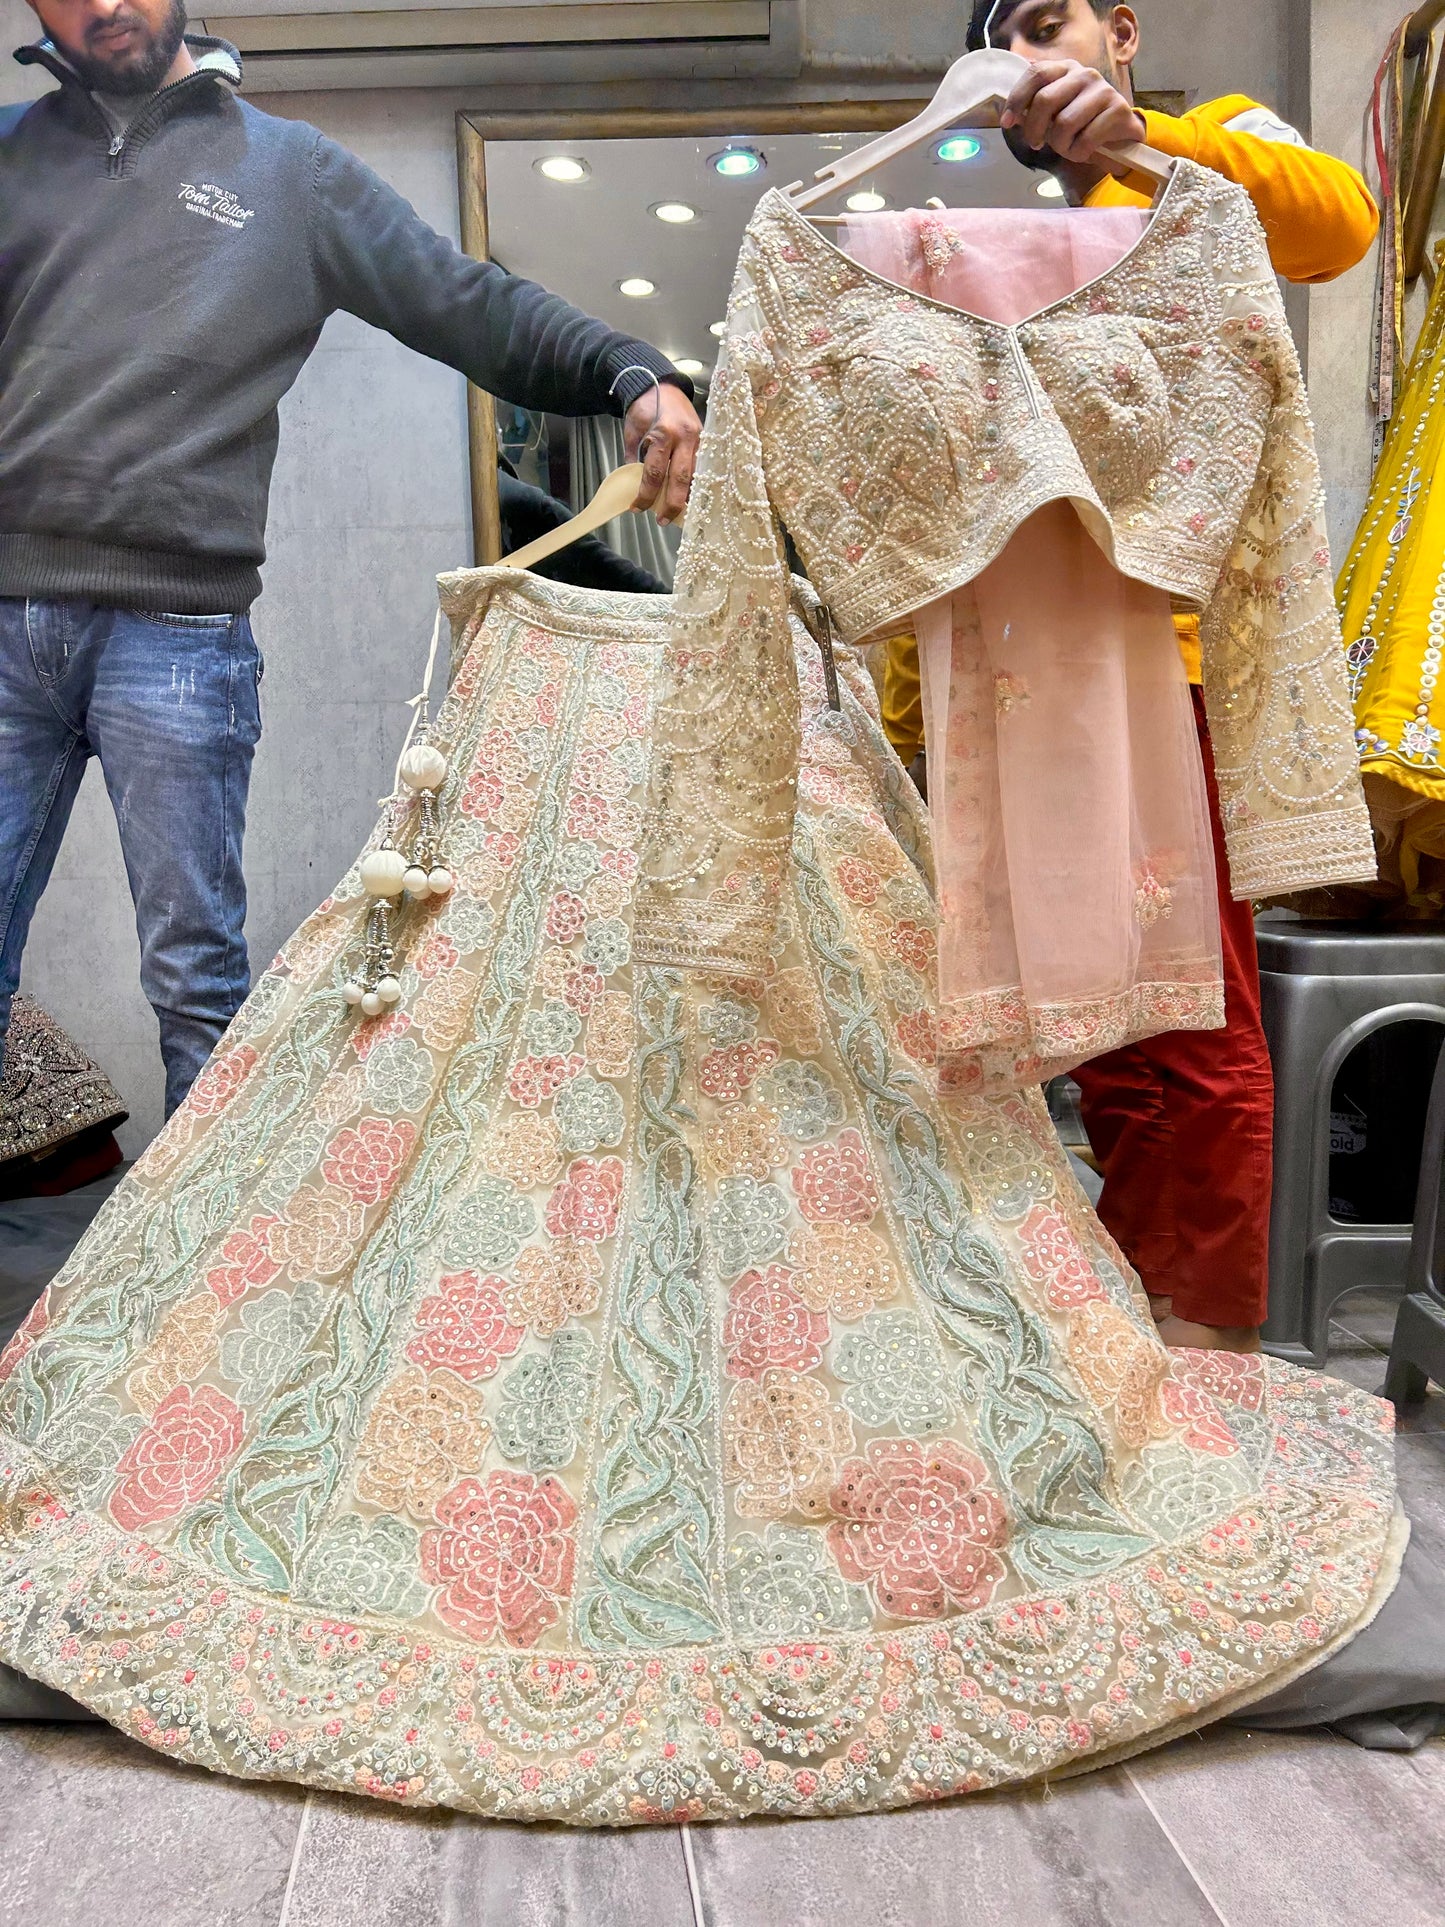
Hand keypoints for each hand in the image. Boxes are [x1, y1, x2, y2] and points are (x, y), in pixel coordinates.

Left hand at [623, 381, 700, 525]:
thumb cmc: (646, 407)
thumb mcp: (633, 430)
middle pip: (680, 479)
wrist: (663, 384)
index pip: (654, 472)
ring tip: (679, 514)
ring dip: (687, 496)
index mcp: (663, 433)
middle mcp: (685, 437)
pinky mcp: (706, 440)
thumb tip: (635, 482)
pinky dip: (696, 484)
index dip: (646, 494)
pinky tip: (691, 497)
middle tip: (662, 520)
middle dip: (672, 504)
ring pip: (696, 475)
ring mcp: (699, 439)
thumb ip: (635, 456)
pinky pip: (703, 467)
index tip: (637, 507)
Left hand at [1001, 59, 1146, 167]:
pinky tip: (1084, 151)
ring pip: (1064, 124)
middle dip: (1034, 129)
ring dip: (1060, 146)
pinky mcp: (1118, 109)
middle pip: (1045, 100)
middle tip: (1036, 143)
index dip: (1017, 99)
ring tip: (1067, 147)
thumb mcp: (1054, 114)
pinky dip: (1078, 153)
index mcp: (1065, 69)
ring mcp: (1102, 89)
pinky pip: (1085, 140)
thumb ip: (1034, 109)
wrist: (1119, 138)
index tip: (1007, 122)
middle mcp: (1084, 73)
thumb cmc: (1081, 126)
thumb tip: (1010, 116)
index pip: (1036, 74)